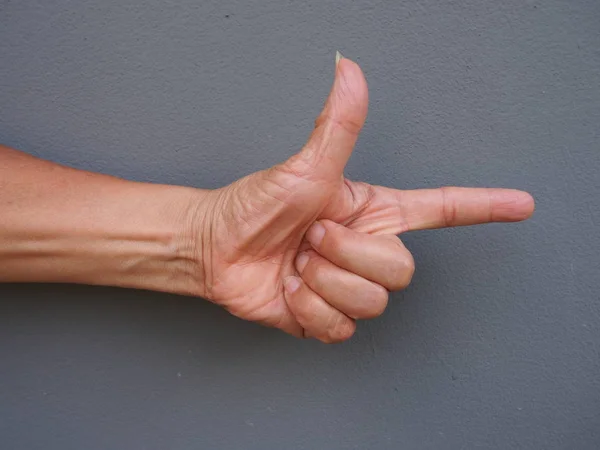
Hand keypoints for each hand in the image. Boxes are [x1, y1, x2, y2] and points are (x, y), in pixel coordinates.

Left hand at [191, 55, 533, 341]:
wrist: (216, 249)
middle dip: (349, 254)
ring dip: (325, 281)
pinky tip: (290, 290)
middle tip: (312, 237)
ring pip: (374, 302)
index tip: (522, 205)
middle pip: (400, 270)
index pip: (440, 209)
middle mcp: (367, 250)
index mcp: (373, 213)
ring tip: (298, 263)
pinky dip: (310, 310)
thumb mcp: (304, 167)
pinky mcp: (329, 320)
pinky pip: (343, 329)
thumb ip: (337, 125)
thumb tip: (349, 68)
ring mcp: (349, 288)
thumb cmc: (256, 204)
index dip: (482, 206)